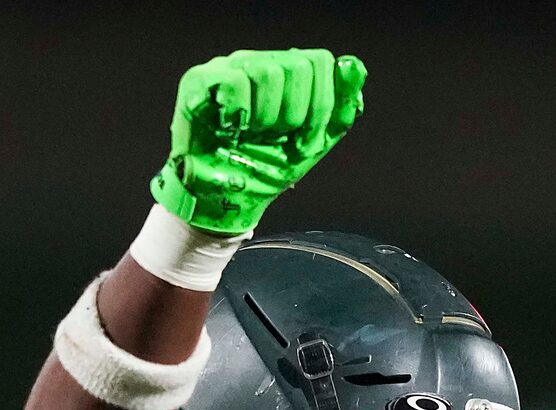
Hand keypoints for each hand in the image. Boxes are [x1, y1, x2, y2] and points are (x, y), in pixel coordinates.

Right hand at [151, 49, 366, 233]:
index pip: (320, 62)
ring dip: (267, 119)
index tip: (306, 141)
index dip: (321, 107)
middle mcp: (257, 63)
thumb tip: (355, 67)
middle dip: (296, 116)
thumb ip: (339, 109)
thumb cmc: (266, 169)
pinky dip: (240, 114)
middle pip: (298, 66)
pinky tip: (231, 131)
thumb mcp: (313, 144)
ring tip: (252, 136)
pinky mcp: (200, 81)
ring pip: (268, 72)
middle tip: (277, 140)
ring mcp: (228, 68)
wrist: (228, 200)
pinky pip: (235, 81)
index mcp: (285, 75)